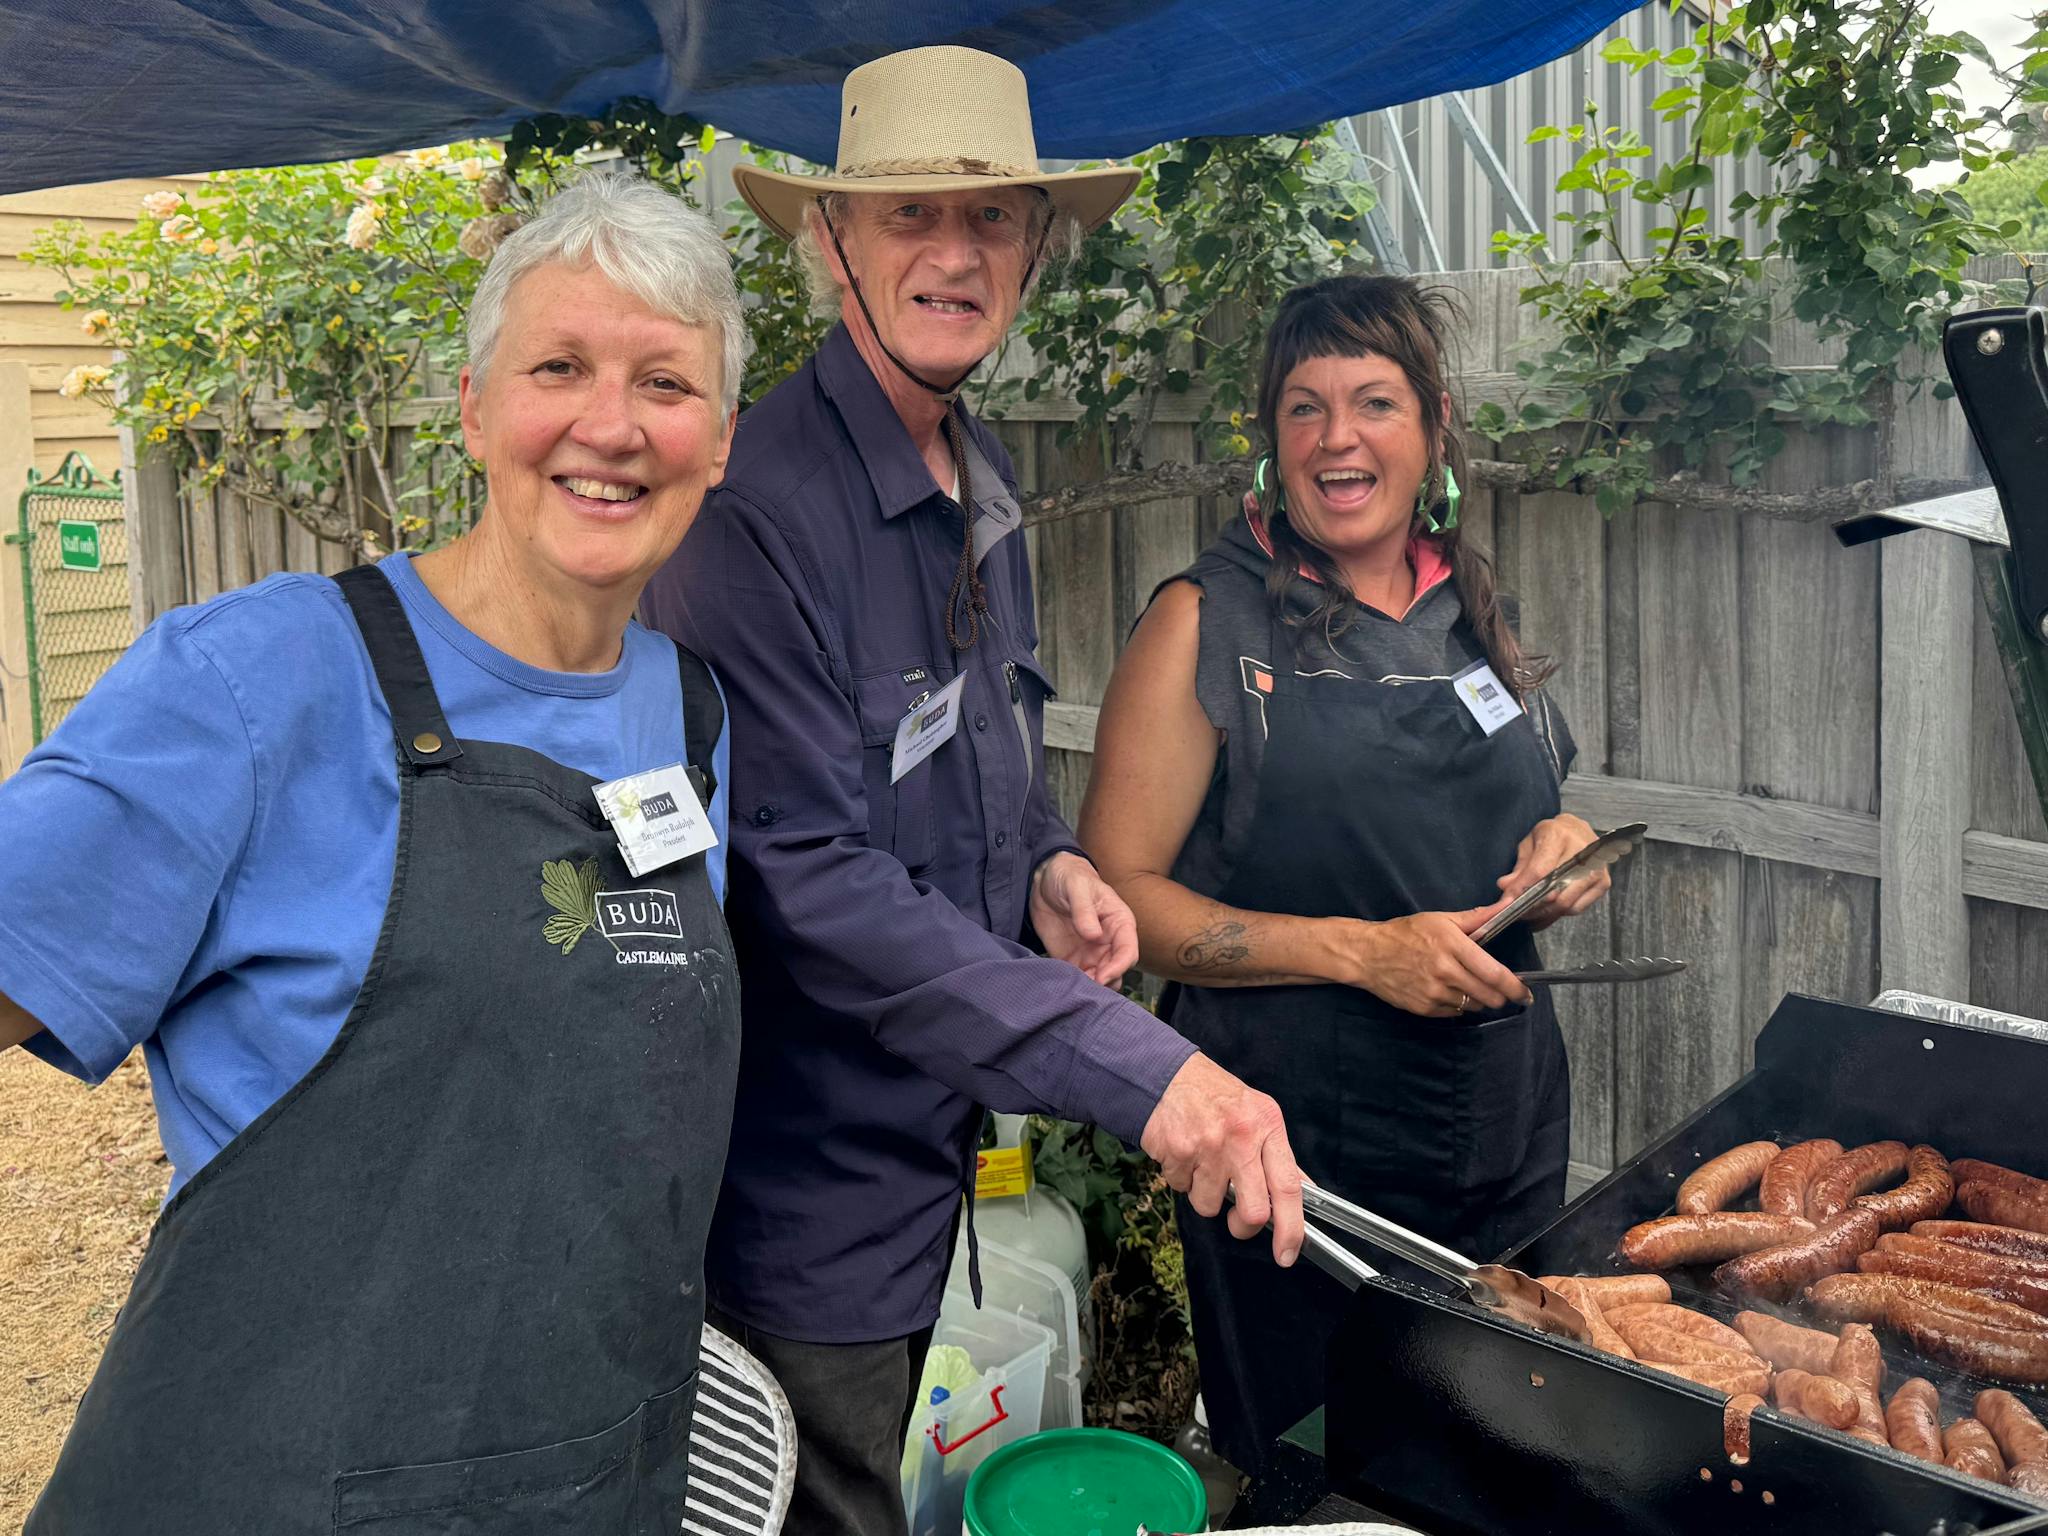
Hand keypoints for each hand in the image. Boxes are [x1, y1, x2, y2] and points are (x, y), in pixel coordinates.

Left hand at [1030, 852, 1138, 986]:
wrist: (1046, 881)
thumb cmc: (1070, 877)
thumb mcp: (1076, 886)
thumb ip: (1085, 910)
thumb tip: (1093, 934)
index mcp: (1119, 923)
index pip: (1128, 951)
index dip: (1118, 966)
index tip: (1102, 976)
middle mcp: (1109, 942)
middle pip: (1116, 971)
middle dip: (1104, 983)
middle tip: (1086, 987)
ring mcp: (1092, 953)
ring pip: (1100, 980)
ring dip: (1091, 988)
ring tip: (1074, 987)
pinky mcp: (1073, 960)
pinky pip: (1079, 979)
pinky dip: (1074, 985)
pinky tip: (1063, 984)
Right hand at [1141, 1052, 1303, 1266]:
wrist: (1165, 1074)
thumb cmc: (1214, 1096)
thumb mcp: (1257, 1114)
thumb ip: (1277, 1154)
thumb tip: (1303, 1190)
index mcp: (1267, 1126)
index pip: (1290, 1187)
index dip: (1291, 1228)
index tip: (1288, 1251)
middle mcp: (1242, 1138)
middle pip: (1254, 1211)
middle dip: (1244, 1226)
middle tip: (1237, 1221)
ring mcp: (1209, 1147)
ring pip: (1210, 1206)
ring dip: (1204, 1194)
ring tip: (1202, 1164)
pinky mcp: (1179, 1153)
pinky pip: (1182, 1189)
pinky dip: (1182, 1179)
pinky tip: (1184, 1154)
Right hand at [1336, 908, 1531, 1016]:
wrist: (1368, 954)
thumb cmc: (1405, 933)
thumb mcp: (1440, 919)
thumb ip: (1476, 918)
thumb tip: (1504, 908)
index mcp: (1453, 946)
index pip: (1495, 974)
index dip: (1515, 987)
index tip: (1525, 993)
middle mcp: (1445, 971)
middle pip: (1489, 996)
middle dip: (1500, 996)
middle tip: (1498, 990)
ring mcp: (1434, 992)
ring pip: (1473, 1006)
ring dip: (1477, 999)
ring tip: (1466, 984)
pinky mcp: (1424, 1008)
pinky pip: (1454, 1012)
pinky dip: (1457, 1004)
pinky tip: (1447, 990)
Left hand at [1496, 813, 1610, 928]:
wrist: (1576, 830)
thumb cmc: (1551, 836)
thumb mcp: (1529, 844)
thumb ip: (1519, 867)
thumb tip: (1506, 887)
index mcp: (1559, 836)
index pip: (1540, 871)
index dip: (1522, 889)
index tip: (1507, 902)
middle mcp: (1582, 851)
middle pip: (1555, 891)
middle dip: (1531, 907)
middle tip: (1516, 913)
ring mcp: (1596, 868)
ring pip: (1566, 904)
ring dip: (1544, 914)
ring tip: (1528, 914)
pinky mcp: (1603, 882)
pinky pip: (1577, 908)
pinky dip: (1558, 914)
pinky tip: (1546, 913)